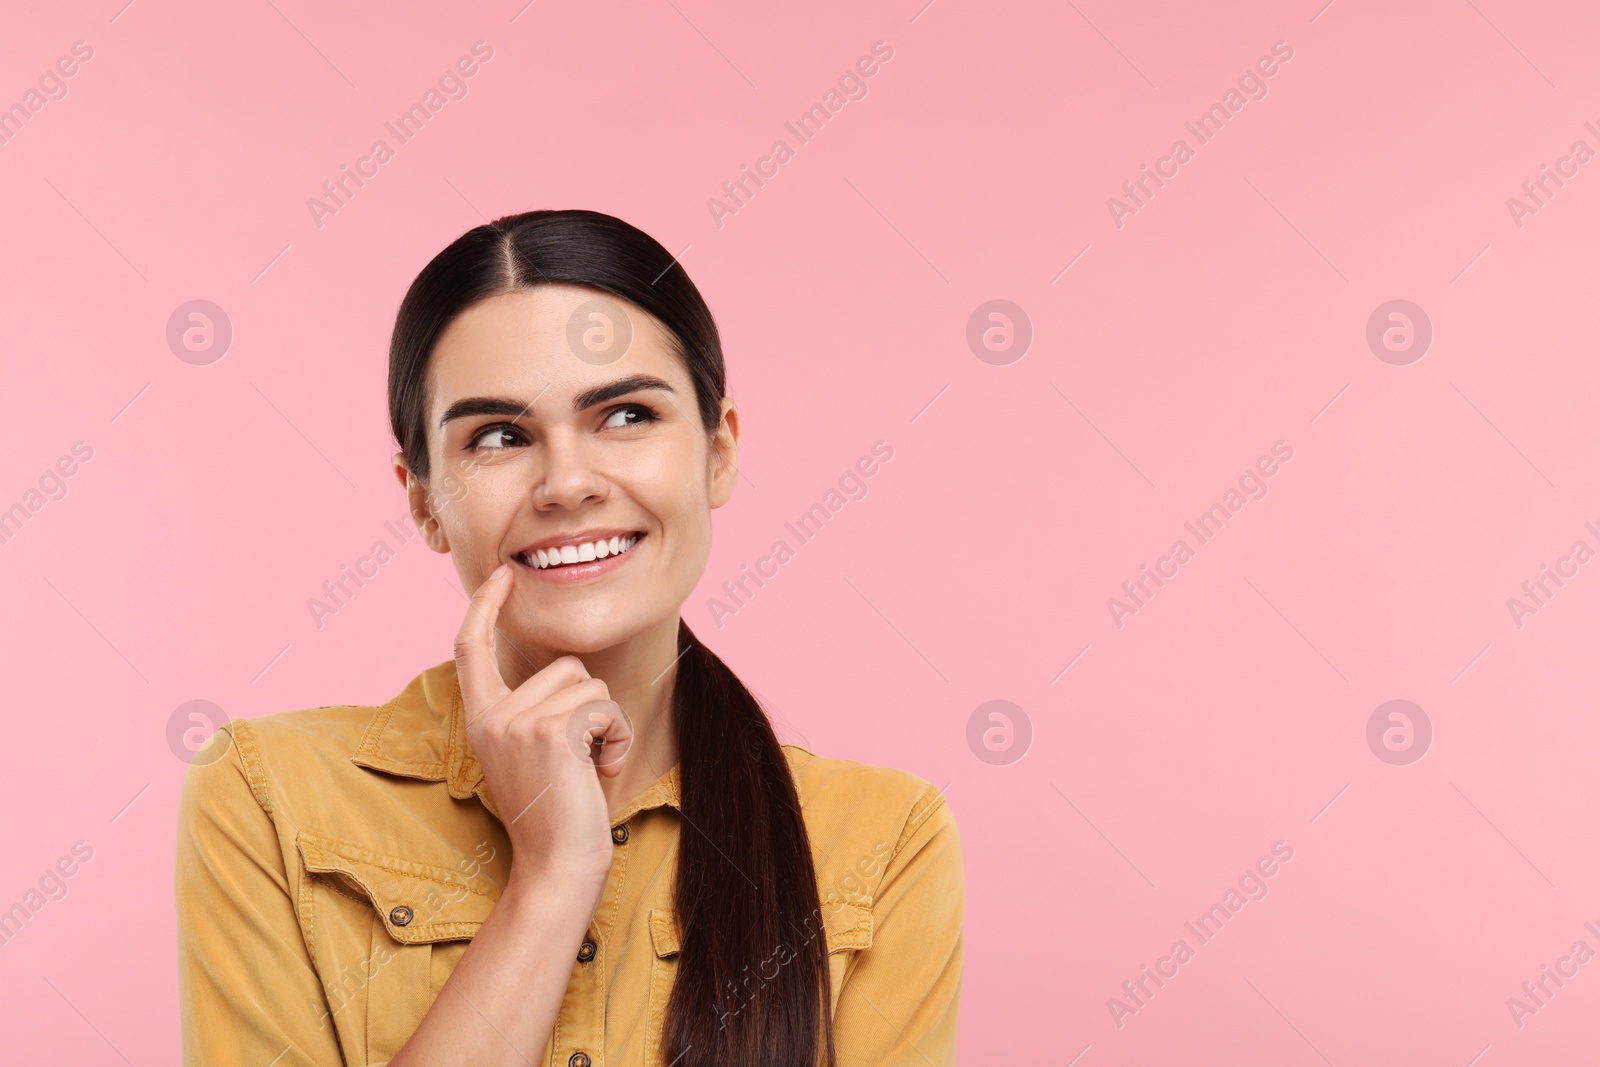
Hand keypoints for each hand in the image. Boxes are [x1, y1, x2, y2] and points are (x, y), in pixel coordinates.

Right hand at [453, 563, 632, 889]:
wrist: (557, 867)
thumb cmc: (558, 815)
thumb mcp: (534, 755)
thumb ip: (537, 713)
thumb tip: (571, 673)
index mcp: (482, 719)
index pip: (470, 648)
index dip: (485, 606)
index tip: (502, 575)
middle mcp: (492, 716)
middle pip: (565, 665)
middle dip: (591, 705)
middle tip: (580, 758)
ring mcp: (516, 720)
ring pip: (589, 684)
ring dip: (606, 723)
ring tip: (588, 767)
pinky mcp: (549, 729)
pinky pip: (604, 705)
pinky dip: (615, 736)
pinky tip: (598, 770)